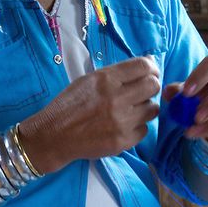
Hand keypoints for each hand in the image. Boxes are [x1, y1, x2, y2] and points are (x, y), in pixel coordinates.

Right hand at [19, 56, 160, 172]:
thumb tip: (149, 65)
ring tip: (132, 110)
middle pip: (153, 86)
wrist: (54, 134)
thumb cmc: (71, 103)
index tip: (151, 73)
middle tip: (143, 92)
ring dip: (145, 107)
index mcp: (107, 79)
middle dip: (151, 87)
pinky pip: (144, 129)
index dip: (152, 68)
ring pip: (152, 109)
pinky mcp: (123, 141)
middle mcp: (116, 98)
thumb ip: (118, 73)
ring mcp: (121, 121)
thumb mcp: (90, 79)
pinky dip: (137, 126)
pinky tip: (124, 125)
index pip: (144, 66)